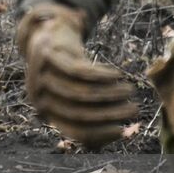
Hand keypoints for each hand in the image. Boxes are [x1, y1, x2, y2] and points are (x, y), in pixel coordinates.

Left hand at [17, 4, 137, 149]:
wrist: (49, 36)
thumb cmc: (66, 71)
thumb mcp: (76, 94)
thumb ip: (90, 116)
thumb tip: (116, 136)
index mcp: (44, 111)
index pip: (74, 130)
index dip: (100, 134)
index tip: (122, 131)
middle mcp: (39, 96)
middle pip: (78, 112)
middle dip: (110, 114)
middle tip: (134, 110)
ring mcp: (42, 75)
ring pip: (81, 92)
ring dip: (110, 94)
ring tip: (129, 91)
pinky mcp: (51, 55)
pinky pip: (79, 71)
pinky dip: (101, 75)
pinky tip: (117, 74)